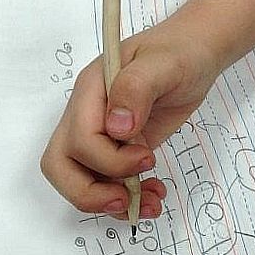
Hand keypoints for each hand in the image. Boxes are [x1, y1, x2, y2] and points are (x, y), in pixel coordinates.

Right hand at [41, 19, 220, 218]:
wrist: (194, 55)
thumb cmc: (179, 52)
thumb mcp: (164, 63)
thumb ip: (137, 88)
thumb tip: (117, 127)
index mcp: (91, 90)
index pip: (80, 139)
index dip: (110, 159)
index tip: (147, 156)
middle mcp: (87, 115)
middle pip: (60, 165)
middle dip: (88, 193)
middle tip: (125, 199)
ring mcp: (100, 135)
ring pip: (80, 181)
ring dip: (110, 202)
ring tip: (151, 202)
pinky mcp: (117, 150)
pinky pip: (106, 184)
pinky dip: (127, 199)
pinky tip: (153, 194)